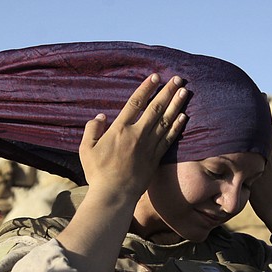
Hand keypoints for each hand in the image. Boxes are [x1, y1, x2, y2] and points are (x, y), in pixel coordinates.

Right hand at [79, 74, 188, 203]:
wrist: (114, 195)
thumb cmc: (97, 173)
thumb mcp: (86, 149)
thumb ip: (92, 130)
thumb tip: (100, 117)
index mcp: (119, 129)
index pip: (136, 103)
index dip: (146, 88)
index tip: (155, 77)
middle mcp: (137, 134)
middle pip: (156, 108)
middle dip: (167, 92)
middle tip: (178, 79)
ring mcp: (148, 146)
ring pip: (165, 121)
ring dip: (176, 105)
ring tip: (185, 92)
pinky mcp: (155, 158)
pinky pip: (169, 138)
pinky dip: (177, 127)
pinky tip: (184, 117)